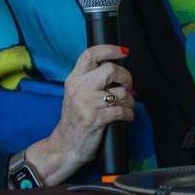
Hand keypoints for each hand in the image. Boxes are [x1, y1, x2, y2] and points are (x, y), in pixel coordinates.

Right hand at [25, 44, 133, 185]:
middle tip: (128, 86)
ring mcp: (86, 104)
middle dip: (126, 78)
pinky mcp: (95, 119)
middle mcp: (78, 88)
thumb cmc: (75, 119)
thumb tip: (117, 69)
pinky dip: (129, 114)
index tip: (123, 52)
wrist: (65, 145)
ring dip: (129, 101)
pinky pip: (121, 111)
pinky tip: (126, 117)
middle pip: (110, 70)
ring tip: (125, 106)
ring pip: (120, 93)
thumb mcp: (76, 94)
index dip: (109, 49)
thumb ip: (91, 80)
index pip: (90, 55)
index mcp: (73, 79)